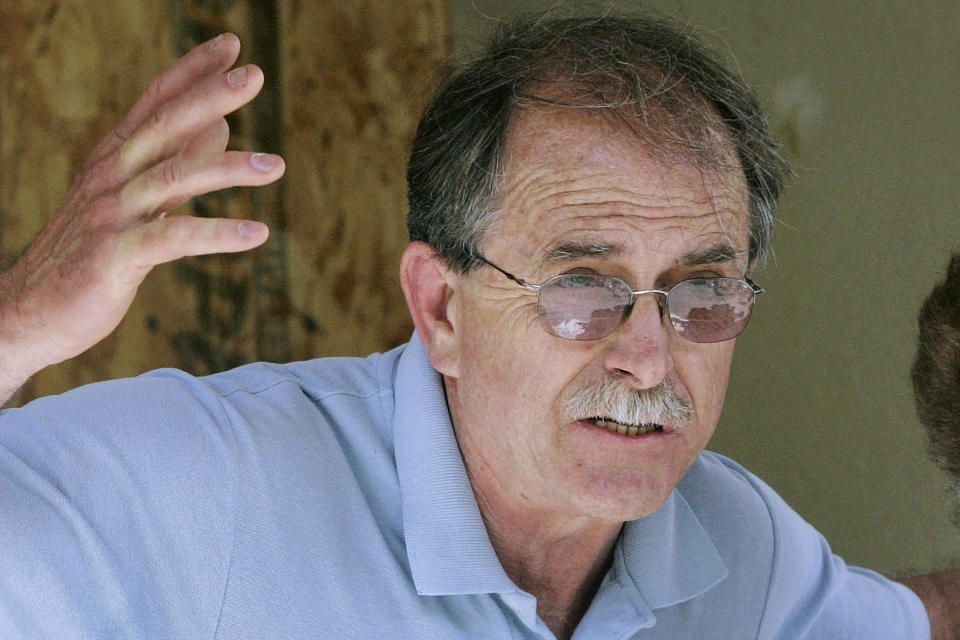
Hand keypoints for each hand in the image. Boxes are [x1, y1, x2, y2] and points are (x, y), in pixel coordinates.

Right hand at [0, 33, 284, 403]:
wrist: (30, 309)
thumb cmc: (90, 252)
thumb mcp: (135, 200)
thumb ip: (175, 162)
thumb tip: (221, 126)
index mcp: (114, 160)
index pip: (155, 103)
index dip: (191, 71)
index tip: (230, 44)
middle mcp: (110, 178)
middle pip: (163, 126)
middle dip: (209, 96)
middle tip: (254, 75)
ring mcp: (111, 215)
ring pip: (171, 179)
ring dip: (227, 169)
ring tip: (277, 165)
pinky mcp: (115, 257)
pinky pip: (172, 239)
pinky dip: (216, 234)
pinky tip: (257, 233)